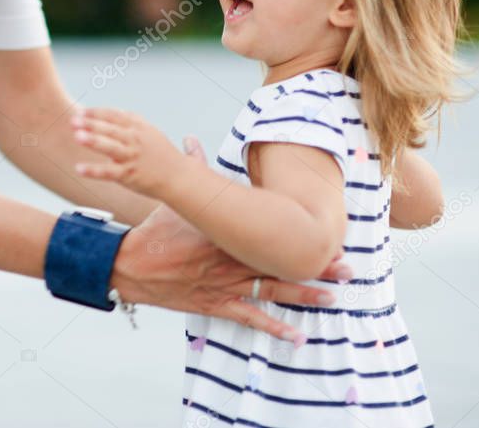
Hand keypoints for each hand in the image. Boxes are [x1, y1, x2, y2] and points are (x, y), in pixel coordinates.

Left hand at [71, 107, 184, 198]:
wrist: (180, 177)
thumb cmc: (163, 154)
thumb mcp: (150, 131)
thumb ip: (132, 121)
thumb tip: (114, 112)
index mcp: (139, 128)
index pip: (115, 116)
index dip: (97, 113)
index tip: (81, 111)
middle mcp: (135, 140)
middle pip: (111, 129)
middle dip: (91, 123)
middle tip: (73, 119)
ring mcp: (132, 157)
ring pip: (110, 147)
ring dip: (93, 140)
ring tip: (76, 136)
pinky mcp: (130, 175)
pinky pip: (109, 172)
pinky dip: (94, 170)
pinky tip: (78, 169)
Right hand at [108, 134, 352, 341]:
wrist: (130, 265)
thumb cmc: (154, 231)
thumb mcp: (176, 202)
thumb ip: (191, 170)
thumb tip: (189, 140)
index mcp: (226, 233)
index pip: (271, 235)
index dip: (301, 237)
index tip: (330, 234)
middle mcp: (231, 260)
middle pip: (280, 264)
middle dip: (315, 268)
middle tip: (348, 268)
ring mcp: (224, 286)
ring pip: (271, 292)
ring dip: (303, 297)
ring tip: (333, 299)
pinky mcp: (214, 305)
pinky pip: (249, 319)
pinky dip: (273, 328)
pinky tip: (296, 338)